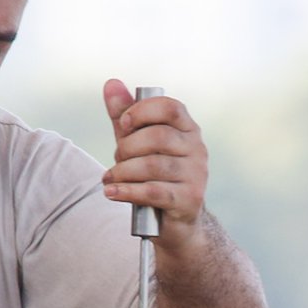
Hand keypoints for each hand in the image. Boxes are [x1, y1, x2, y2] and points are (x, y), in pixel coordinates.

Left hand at [101, 79, 208, 251]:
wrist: (177, 224)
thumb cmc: (155, 177)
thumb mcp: (138, 144)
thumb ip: (125, 116)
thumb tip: (111, 83)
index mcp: (188, 129)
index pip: (170, 108)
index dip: (142, 112)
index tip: (123, 124)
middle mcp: (197, 149)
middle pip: (158, 137)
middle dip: (127, 148)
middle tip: (116, 160)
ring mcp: (196, 175)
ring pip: (152, 166)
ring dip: (123, 172)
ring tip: (110, 179)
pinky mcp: (189, 200)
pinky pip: (153, 191)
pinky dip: (127, 191)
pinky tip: (111, 192)